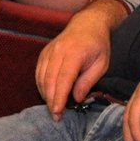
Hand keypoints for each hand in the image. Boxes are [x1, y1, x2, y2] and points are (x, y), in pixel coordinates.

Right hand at [34, 3, 118, 118]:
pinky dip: (41, 86)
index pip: (63, 79)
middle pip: (49, 80)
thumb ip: (88, 82)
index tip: (57, 113)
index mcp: (74, 53)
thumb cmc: (97, 45)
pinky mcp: (44, 53)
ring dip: (45, 95)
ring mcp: (49, 51)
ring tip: (53, 108)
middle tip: (55, 117)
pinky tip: (48, 95)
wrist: (88, 23)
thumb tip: (76, 98)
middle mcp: (58, 51)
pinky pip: (38, 72)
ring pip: (41, 78)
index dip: (59, 98)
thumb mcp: (101, 64)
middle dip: (50, 101)